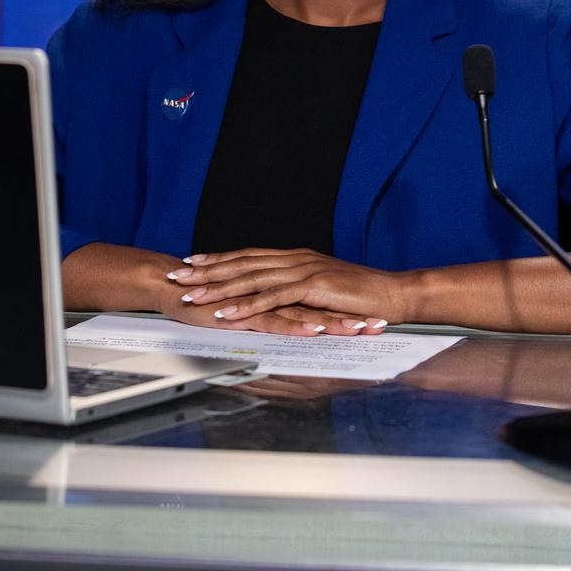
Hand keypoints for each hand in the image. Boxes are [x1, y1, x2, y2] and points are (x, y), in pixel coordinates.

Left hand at [165, 247, 410, 331]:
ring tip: (191, 294)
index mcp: (296, 258)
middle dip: (208, 270)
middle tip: (178, 274)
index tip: (193, 261)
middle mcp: (295, 259)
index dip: (220, 259)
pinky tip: (226, 314)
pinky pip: (271, 298)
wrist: (392, 293)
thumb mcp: (324, 290)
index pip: (249, 256)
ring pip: (251, 278)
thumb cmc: (362, 296)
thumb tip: (279, 296)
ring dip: (218, 287)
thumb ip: (299, 290)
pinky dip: (246, 305)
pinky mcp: (312, 287)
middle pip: (242, 263)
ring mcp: (302, 270)